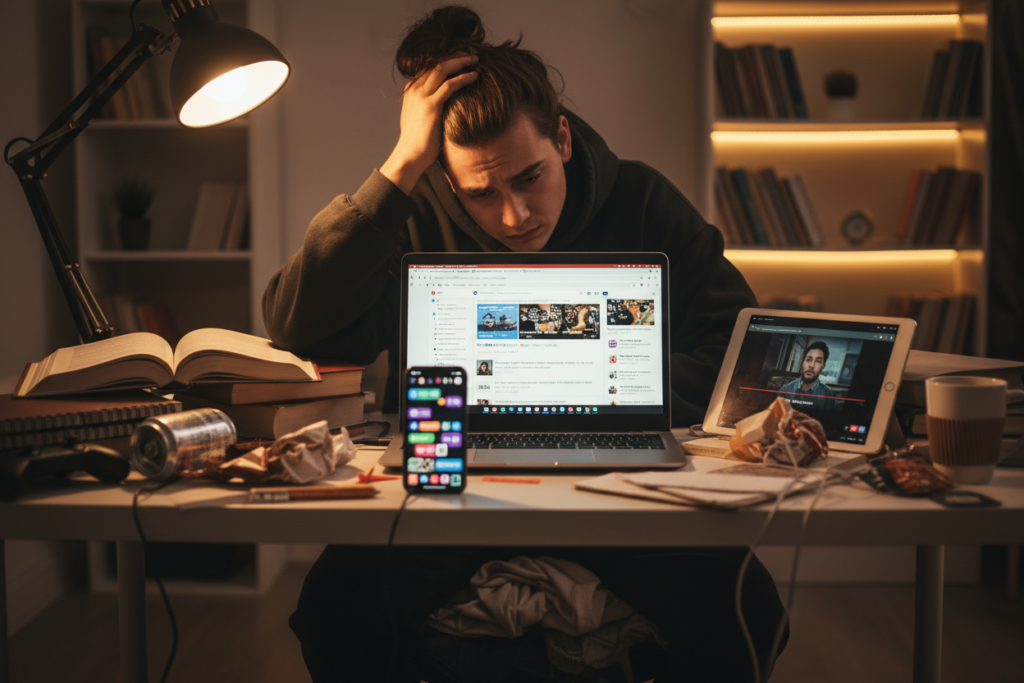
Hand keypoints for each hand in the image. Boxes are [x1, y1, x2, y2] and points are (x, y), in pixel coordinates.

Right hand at [381, 54, 478, 194]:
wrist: (411, 155)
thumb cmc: (419, 142)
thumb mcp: (420, 118)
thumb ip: (428, 106)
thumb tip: (443, 105)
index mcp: (411, 90)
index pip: (430, 67)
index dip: (448, 60)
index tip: (462, 59)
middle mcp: (415, 89)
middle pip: (436, 63)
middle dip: (455, 56)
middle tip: (472, 56)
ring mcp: (421, 96)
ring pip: (442, 68)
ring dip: (460, 62)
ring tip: (475, 61)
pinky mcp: (431, 105)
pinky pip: (449, 85)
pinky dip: (463, 78)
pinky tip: (474, 76)